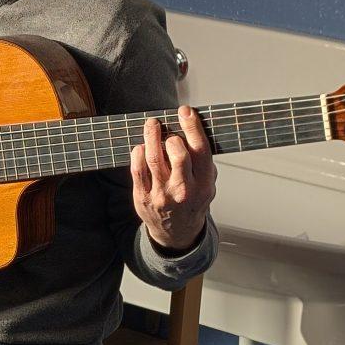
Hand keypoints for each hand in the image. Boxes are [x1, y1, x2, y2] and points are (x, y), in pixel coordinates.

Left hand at [130, 106, 216, 252]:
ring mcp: (162, 194)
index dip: (192, 127)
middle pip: (178, 154)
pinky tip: (141, 146)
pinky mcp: (143, 197)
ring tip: (151, 125)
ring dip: (151, 137)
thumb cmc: (191, 201)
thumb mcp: (206, 184)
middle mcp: (184, 190)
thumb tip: (192, 130)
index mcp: (204, 184)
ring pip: (154, 159)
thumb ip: (202, 162)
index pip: (200, 150)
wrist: (177, 232)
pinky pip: (137, 170)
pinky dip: (138, 154)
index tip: (186, 111)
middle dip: (170, 135)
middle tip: (165, 125)